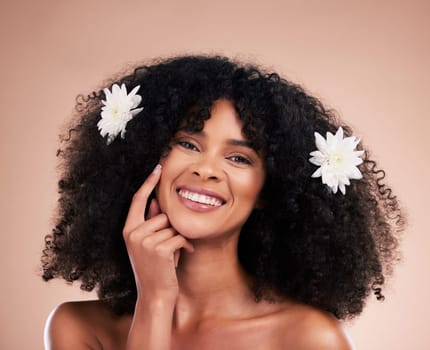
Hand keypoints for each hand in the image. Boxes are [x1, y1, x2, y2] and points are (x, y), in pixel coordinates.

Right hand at [123, 164, 193, 300]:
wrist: (155, 295)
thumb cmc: (154, 268)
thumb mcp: (148, 244)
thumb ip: (150, 222)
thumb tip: (154, 200)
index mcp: (128, 230)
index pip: (138, 200)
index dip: (148, 182)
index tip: (158, 167)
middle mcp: (133, 233)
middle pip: (163, 215)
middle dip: (171, 229)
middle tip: (169, 249)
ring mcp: (144, 241)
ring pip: (173, 226)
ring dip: (179, 239)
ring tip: (173, 256)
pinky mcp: (159, 248)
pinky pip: (180, 237)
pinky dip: (186, 246)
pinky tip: (183, 257)